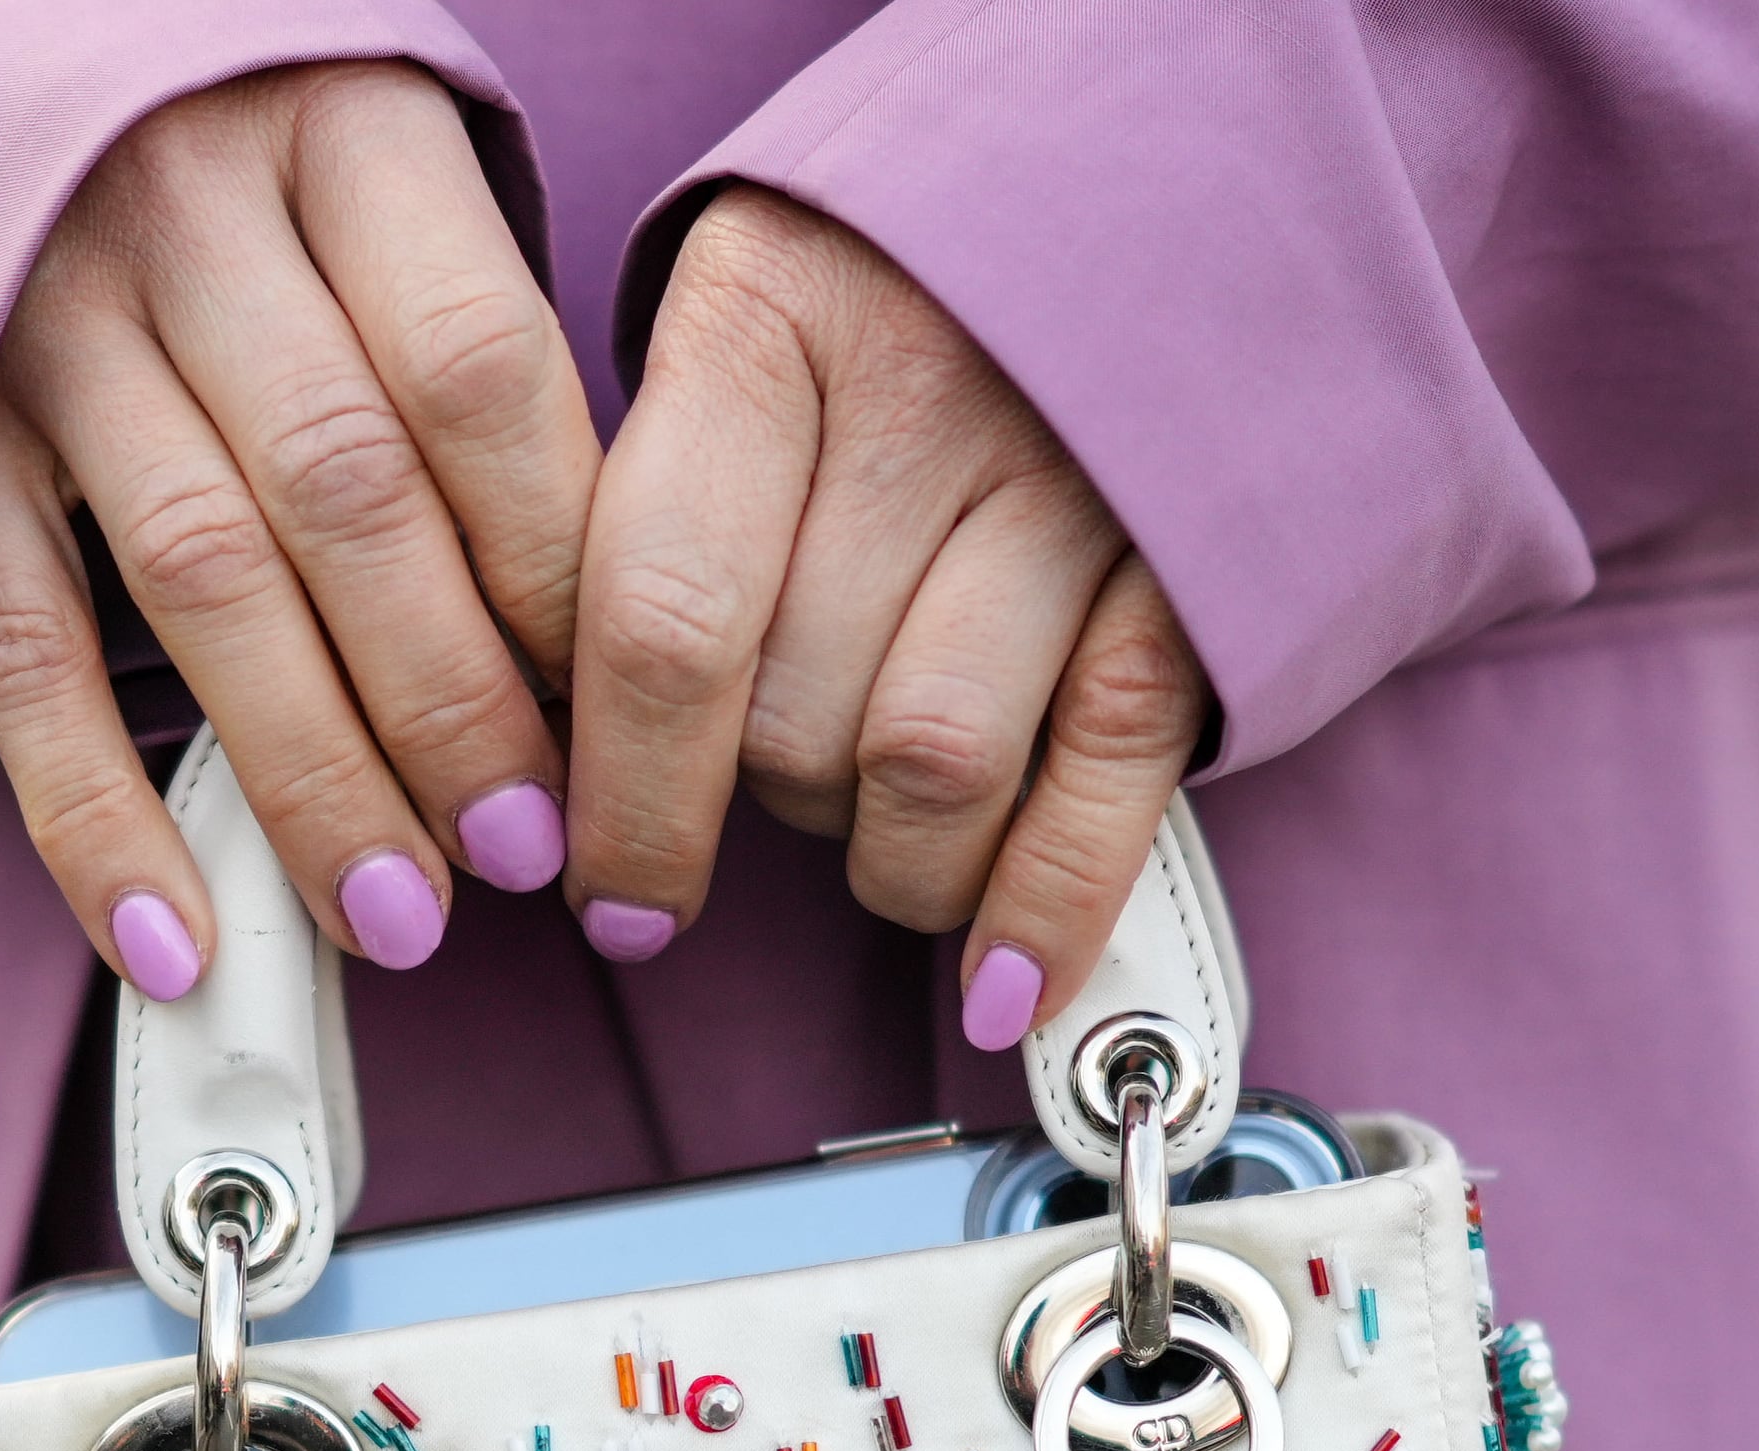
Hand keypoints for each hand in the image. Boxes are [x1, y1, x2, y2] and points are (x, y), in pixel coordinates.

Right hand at [0, 64, 601, 996]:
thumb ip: (473, 378)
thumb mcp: (385, 204)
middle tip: (523, 851)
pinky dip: (94, 814)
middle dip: (450, 701)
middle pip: (345, 488)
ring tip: (397, 915)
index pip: (477, 369)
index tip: (614, 723)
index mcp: (339, 127)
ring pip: (200, 579)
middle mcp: (182, 207)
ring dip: (310, 774)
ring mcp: (39, 322)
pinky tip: (171, 935)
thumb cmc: (255, 197)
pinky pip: (21, 652)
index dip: (554, 569)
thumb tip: (588, 661)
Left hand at [566, 189, 1206, 1045]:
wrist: (1167, 161)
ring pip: (929, 765)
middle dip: (758, 807)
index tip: (605, 895)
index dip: (625, 796)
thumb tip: (562, 746)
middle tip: (769, 793)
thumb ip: (663, 498)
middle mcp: (926, 387)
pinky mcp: (1195, 560)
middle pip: (789, 712)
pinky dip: (1046, 902)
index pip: (658, 616)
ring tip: (880, 842)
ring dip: (888, 865)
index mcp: (769, 314)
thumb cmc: (909, 277)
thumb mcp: (752, 317)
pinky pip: (1104, 773)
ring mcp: (1078, 474)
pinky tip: (1000, 981)